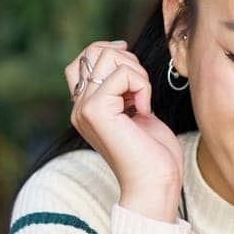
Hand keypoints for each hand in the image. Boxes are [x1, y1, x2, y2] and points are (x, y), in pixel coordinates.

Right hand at [64, 41, 183, 221]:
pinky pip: (122, 74)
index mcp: (85, 108)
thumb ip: (122, 85)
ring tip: (142, 102)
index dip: (107, 51)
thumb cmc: (152, 153)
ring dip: (137, 73)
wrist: (154, 183)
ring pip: (107, 56)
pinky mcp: (95, 111)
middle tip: (142, 91)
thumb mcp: (134, 109)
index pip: (81, 60)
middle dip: (128, 61)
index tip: (132, 66)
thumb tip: (119, 49)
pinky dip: (142, 86)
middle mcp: (78, 108)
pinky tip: (144, 110)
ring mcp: (83, 109)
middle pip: (94, 52)